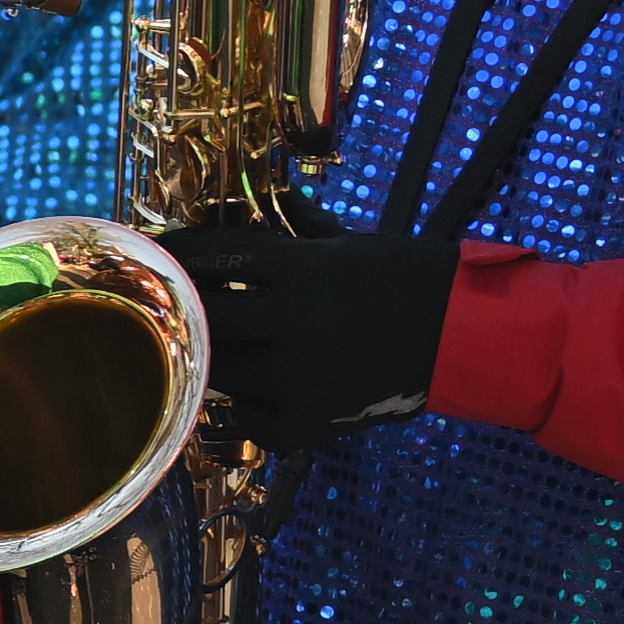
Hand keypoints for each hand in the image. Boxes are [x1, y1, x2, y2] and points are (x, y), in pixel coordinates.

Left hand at [169, 218, 462, 448]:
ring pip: (220, 372)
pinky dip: (248, 408)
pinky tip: (261, 393)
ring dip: (214, 360)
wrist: (465, 336)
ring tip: (221, 350)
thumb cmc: (409, 279)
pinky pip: (250, 420)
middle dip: (187, 312)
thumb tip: (271, 201)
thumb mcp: (352, 243)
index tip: (157, 254)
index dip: (178, 255)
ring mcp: (301, 377)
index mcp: (304, 268)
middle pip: (206, 318)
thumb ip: (302, 229)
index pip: (215, 256)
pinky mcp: (311, 422)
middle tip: (174, 309)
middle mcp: (296, 322)